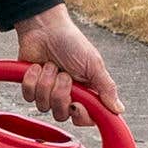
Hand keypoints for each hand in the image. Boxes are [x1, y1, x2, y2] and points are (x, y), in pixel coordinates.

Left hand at [12, 4, 122, 125]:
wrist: (44, 27)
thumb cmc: (71, 42)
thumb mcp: (94, 65)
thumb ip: (107, 89)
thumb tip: (119, 109)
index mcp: (86, 93)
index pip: (85, 119)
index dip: (80, 115)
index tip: (76, 104)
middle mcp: (67, 96)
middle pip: (61, 114)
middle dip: (60, 92)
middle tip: (63, 74)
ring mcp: (48, 93)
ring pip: (43, 106)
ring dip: (46, 82)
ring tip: (50, 65)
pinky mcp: (31, 87)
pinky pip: (28, 96)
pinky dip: (32, 79)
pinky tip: (36, 66)